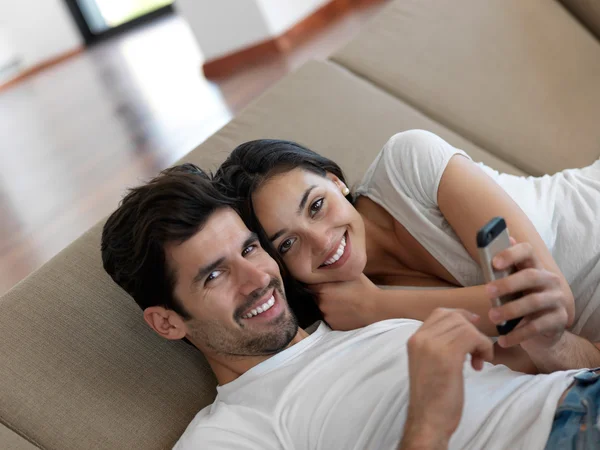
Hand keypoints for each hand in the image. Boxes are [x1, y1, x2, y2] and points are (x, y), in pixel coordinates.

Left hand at [311, 274, 378, 329]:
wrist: (376, 308)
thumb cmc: (364, 289)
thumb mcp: (349, 274)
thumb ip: (335, 272)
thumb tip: (327, 267)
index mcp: (322, 288)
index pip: (309, 284)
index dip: (315, 282)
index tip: (320, 281)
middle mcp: (321, 303)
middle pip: (315, 296)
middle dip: (321, 293)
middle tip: (335, 292)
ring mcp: (326, 315)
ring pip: (322, 308)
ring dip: (328, 305)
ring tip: (342, 302)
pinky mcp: (332, 325)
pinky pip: (329, 318)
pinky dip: (334, 314)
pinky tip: (344, 310)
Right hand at [402, 308, 493, 445]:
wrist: (427, 420)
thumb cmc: (432, 396)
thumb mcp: (428, 363)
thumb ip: (437, 345)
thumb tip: (462, 328)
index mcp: (414, 339)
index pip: (439, 313)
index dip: (460, 315)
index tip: (473, 324)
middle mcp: (421, 338)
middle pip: (454, 317)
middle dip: (472, 330)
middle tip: (477, 352)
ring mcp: (432, 345)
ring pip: (465, 327)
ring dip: (479, 342)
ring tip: (478, 361)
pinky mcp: (448, 356)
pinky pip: (473, 338)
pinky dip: (483, 348)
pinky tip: (478, 365)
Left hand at [485, 239, 568, 350]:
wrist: (544, 333)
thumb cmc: (521, 304)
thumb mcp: (512, 289)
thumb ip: (501, 276)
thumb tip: (489, 258)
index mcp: (536, 267)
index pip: (528, 251)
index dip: (511, 254)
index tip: (494, 263)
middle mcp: (550, 280)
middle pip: (530, 276)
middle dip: (507, 283)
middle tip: (487, 292)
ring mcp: (557, 299)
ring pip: (533, 302)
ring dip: (510, 310)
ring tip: (492, 317)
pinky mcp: (560, 319)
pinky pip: (537, 326)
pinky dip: (517, 334)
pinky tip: (503, 340)